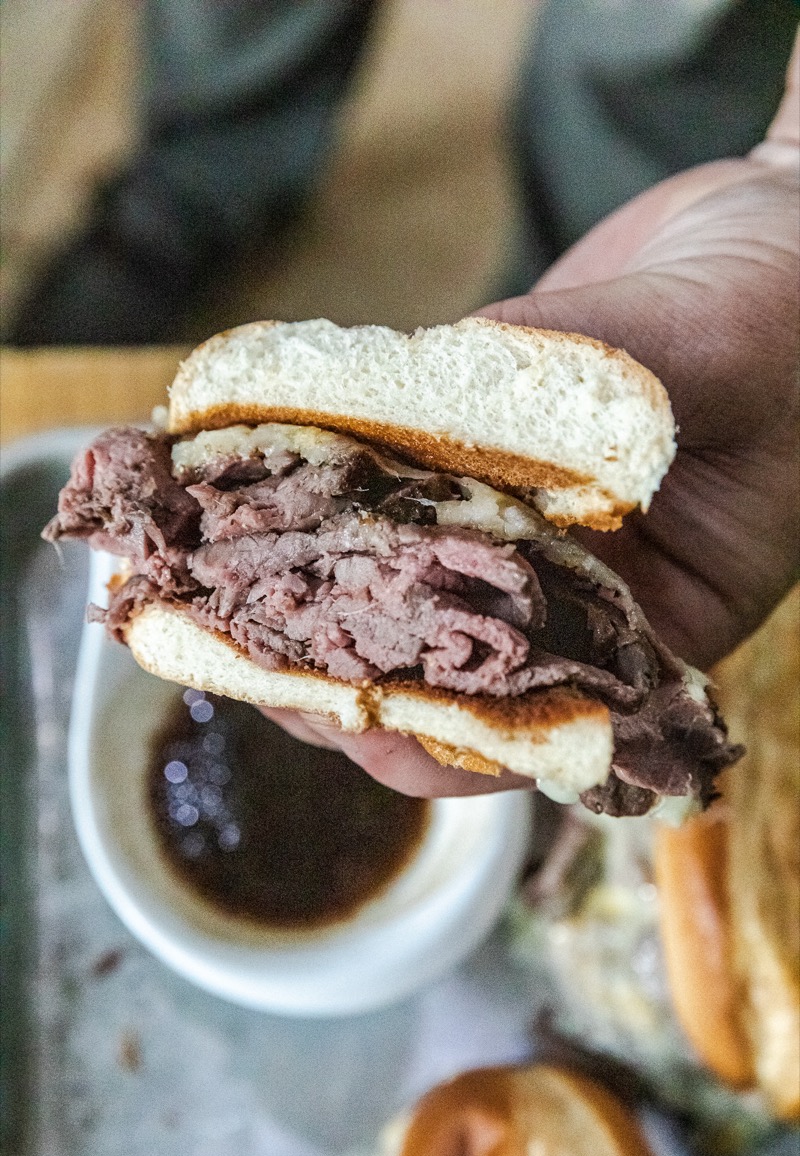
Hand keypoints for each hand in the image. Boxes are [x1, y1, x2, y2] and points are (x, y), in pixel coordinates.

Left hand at [261, 40, 798, 796]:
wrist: (780, 231)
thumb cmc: (795, 307)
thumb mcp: (724, 356)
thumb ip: (600, 397)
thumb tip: (448, 406)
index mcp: (659, 619)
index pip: (538, 718)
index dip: (443, 733)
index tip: (348, 718)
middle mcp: (579, 586)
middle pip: (451, 665)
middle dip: (348, 667)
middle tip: (244, 651)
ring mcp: (519, 520)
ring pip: (405, 578)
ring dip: (316, 582)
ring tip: (218, 583)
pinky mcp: (475, 453)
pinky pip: (393, 479)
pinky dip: (329, 479)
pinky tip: (253, 474)